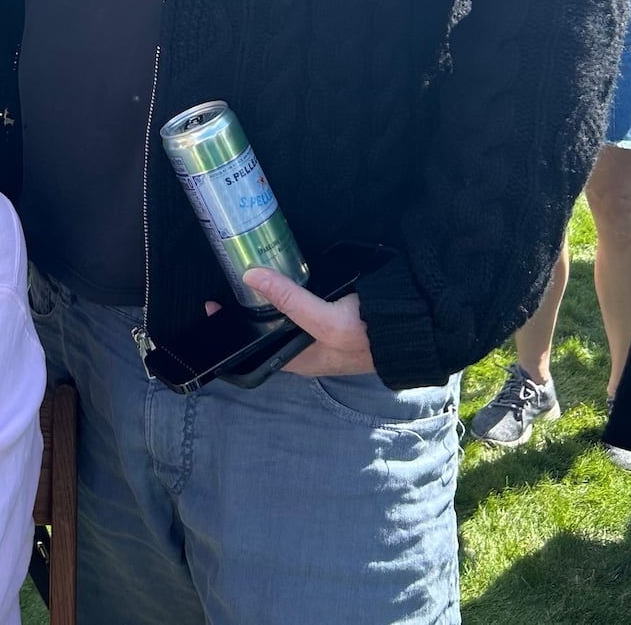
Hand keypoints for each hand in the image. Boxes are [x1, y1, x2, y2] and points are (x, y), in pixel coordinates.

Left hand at [227, 267, 375, 376]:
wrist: (417, 324)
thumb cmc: (371, 335)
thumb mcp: (326, 321)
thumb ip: (290, 300)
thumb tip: (252, 276)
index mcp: (299, 360)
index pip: (255, 350)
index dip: (232, 333)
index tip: (214, 307)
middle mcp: (306, 347)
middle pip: (268, 329)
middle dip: (249, 309)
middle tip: (229, 281)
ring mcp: (320, 330)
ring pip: (284, 314)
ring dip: (270, 296)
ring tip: (248, 271)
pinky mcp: (334, 313)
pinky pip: (304, 301)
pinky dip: (292, 287)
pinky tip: (283, 269)